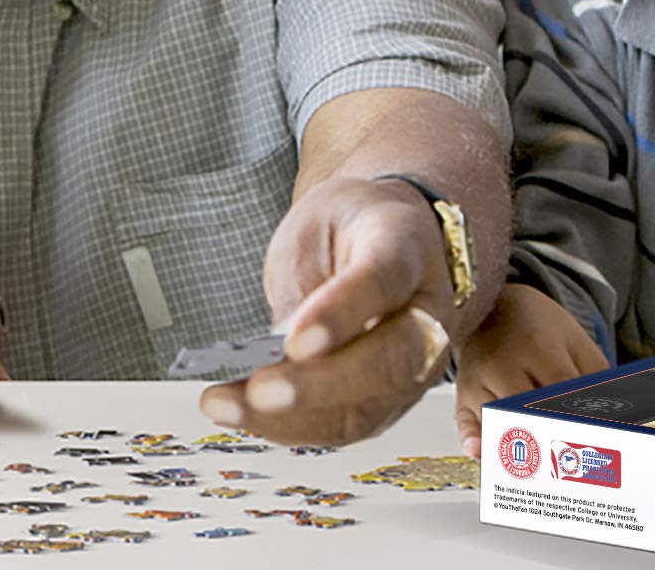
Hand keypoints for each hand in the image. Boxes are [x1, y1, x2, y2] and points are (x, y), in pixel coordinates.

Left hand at [199, 176, 458, 445]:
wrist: (384, 239)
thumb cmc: (349, 230)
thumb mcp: (318, 227)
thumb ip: (306, 283)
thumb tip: (278, 347)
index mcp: (407, 249)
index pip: (383, 282)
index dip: (340, 313)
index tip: (294, 340)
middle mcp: (427, 313)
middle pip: (391, 361)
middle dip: (319, 385)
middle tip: (259, 390)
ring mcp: (416, 365)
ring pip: (367, 408)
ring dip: (293, 419)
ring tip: (228, 406)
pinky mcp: (387, 400)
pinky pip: (343, 426)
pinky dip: (288, 427)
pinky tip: (242, 413)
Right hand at [453, 283, 609, 456]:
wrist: (492, 304)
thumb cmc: (538, 327)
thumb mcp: (575, 341)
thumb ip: (597, 376)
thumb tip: (618, 414)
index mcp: (537, 347)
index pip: (560, 390)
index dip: (579, 418)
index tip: (600, 441)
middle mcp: (502, 364)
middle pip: (527, 410)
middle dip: (552, 436)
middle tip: (576, 462)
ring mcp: (478, 380)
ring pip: (498, 421)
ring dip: (519, 446)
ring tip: (545, 470)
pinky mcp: (462, 394)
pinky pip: (464, 421)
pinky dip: (473, 439)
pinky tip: (482, 453)